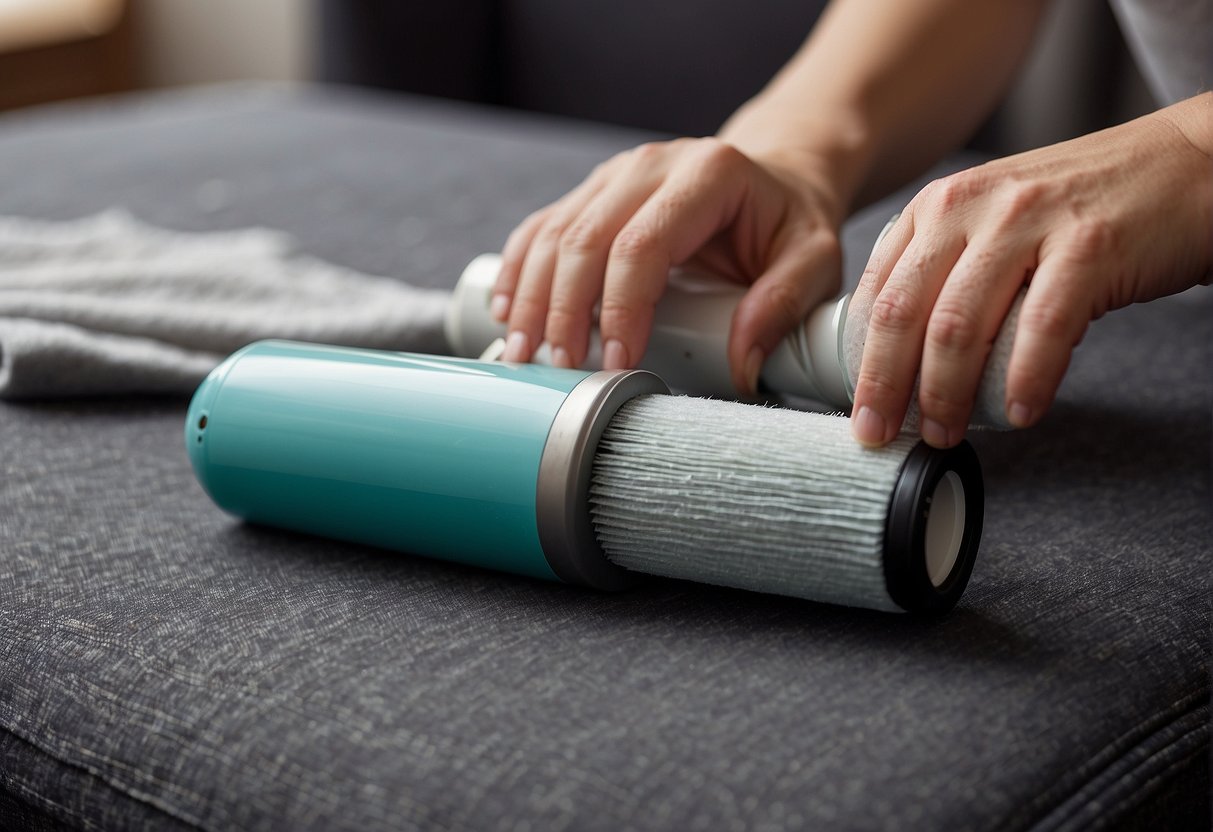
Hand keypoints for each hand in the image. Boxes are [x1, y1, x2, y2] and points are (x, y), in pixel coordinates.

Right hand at [491, 137, 845, 393]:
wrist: (774, 182)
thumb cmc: (789, 227)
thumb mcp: (814, 262)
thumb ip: (783, 306)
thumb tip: (740, 366)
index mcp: (706, 174)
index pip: (644, 244)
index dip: (620, 307)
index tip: (614, 363)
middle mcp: (650, 165)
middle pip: (585, 239)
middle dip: (563, 311)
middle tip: (559, 369)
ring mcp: (613, 176)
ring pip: (552, 234)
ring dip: (529, 298)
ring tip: (521, 354)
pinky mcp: (591, 194)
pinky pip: (540, 229)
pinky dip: (516, 271)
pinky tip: (505, 312)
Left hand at [850, 96, 1212, 447]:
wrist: (1188, 164)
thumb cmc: (1086, 208)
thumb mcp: (994, 222)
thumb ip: (947, 271)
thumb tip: (901, 356)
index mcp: (939, 205)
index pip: (877, 292)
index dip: (861, 360)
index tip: (860, 409)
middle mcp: (972, 205)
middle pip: (904, 313)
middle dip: (887, 386)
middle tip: (882, 434)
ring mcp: (1029, 221)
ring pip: (959, 325)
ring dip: (946, 393)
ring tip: (945, 433)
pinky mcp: (1089, 245)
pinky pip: (1041, 328)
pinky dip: (1025, 380)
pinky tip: (1018, 414)